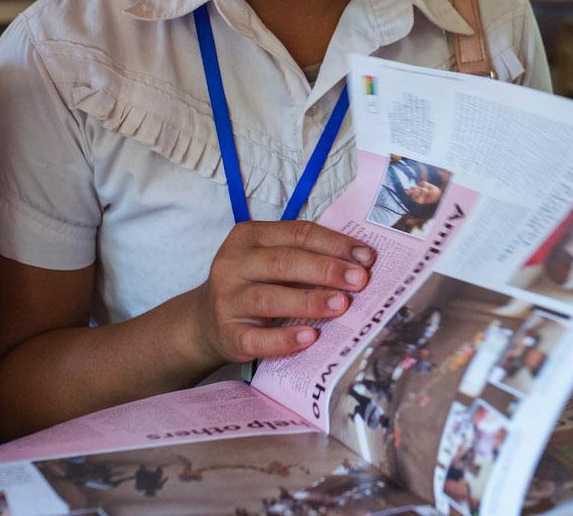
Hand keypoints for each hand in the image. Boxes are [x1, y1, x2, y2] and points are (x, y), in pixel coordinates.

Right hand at [189, 220, 374, 363]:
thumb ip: (306, 256)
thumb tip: (360, 263)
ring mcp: (227, 301)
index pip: (297, 234)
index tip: (367, 257)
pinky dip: (284, 339)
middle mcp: (233, 264)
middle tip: (359, 280)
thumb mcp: (269, 260)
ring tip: (341, 305)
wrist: (206, 322)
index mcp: (248, 237)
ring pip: (270, 298)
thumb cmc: (253, 285)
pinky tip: (309, 338)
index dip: (334, 244)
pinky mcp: (228, 334)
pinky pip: (257, 338)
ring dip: (309, 301)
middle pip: (283, 262)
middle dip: (325, 269)